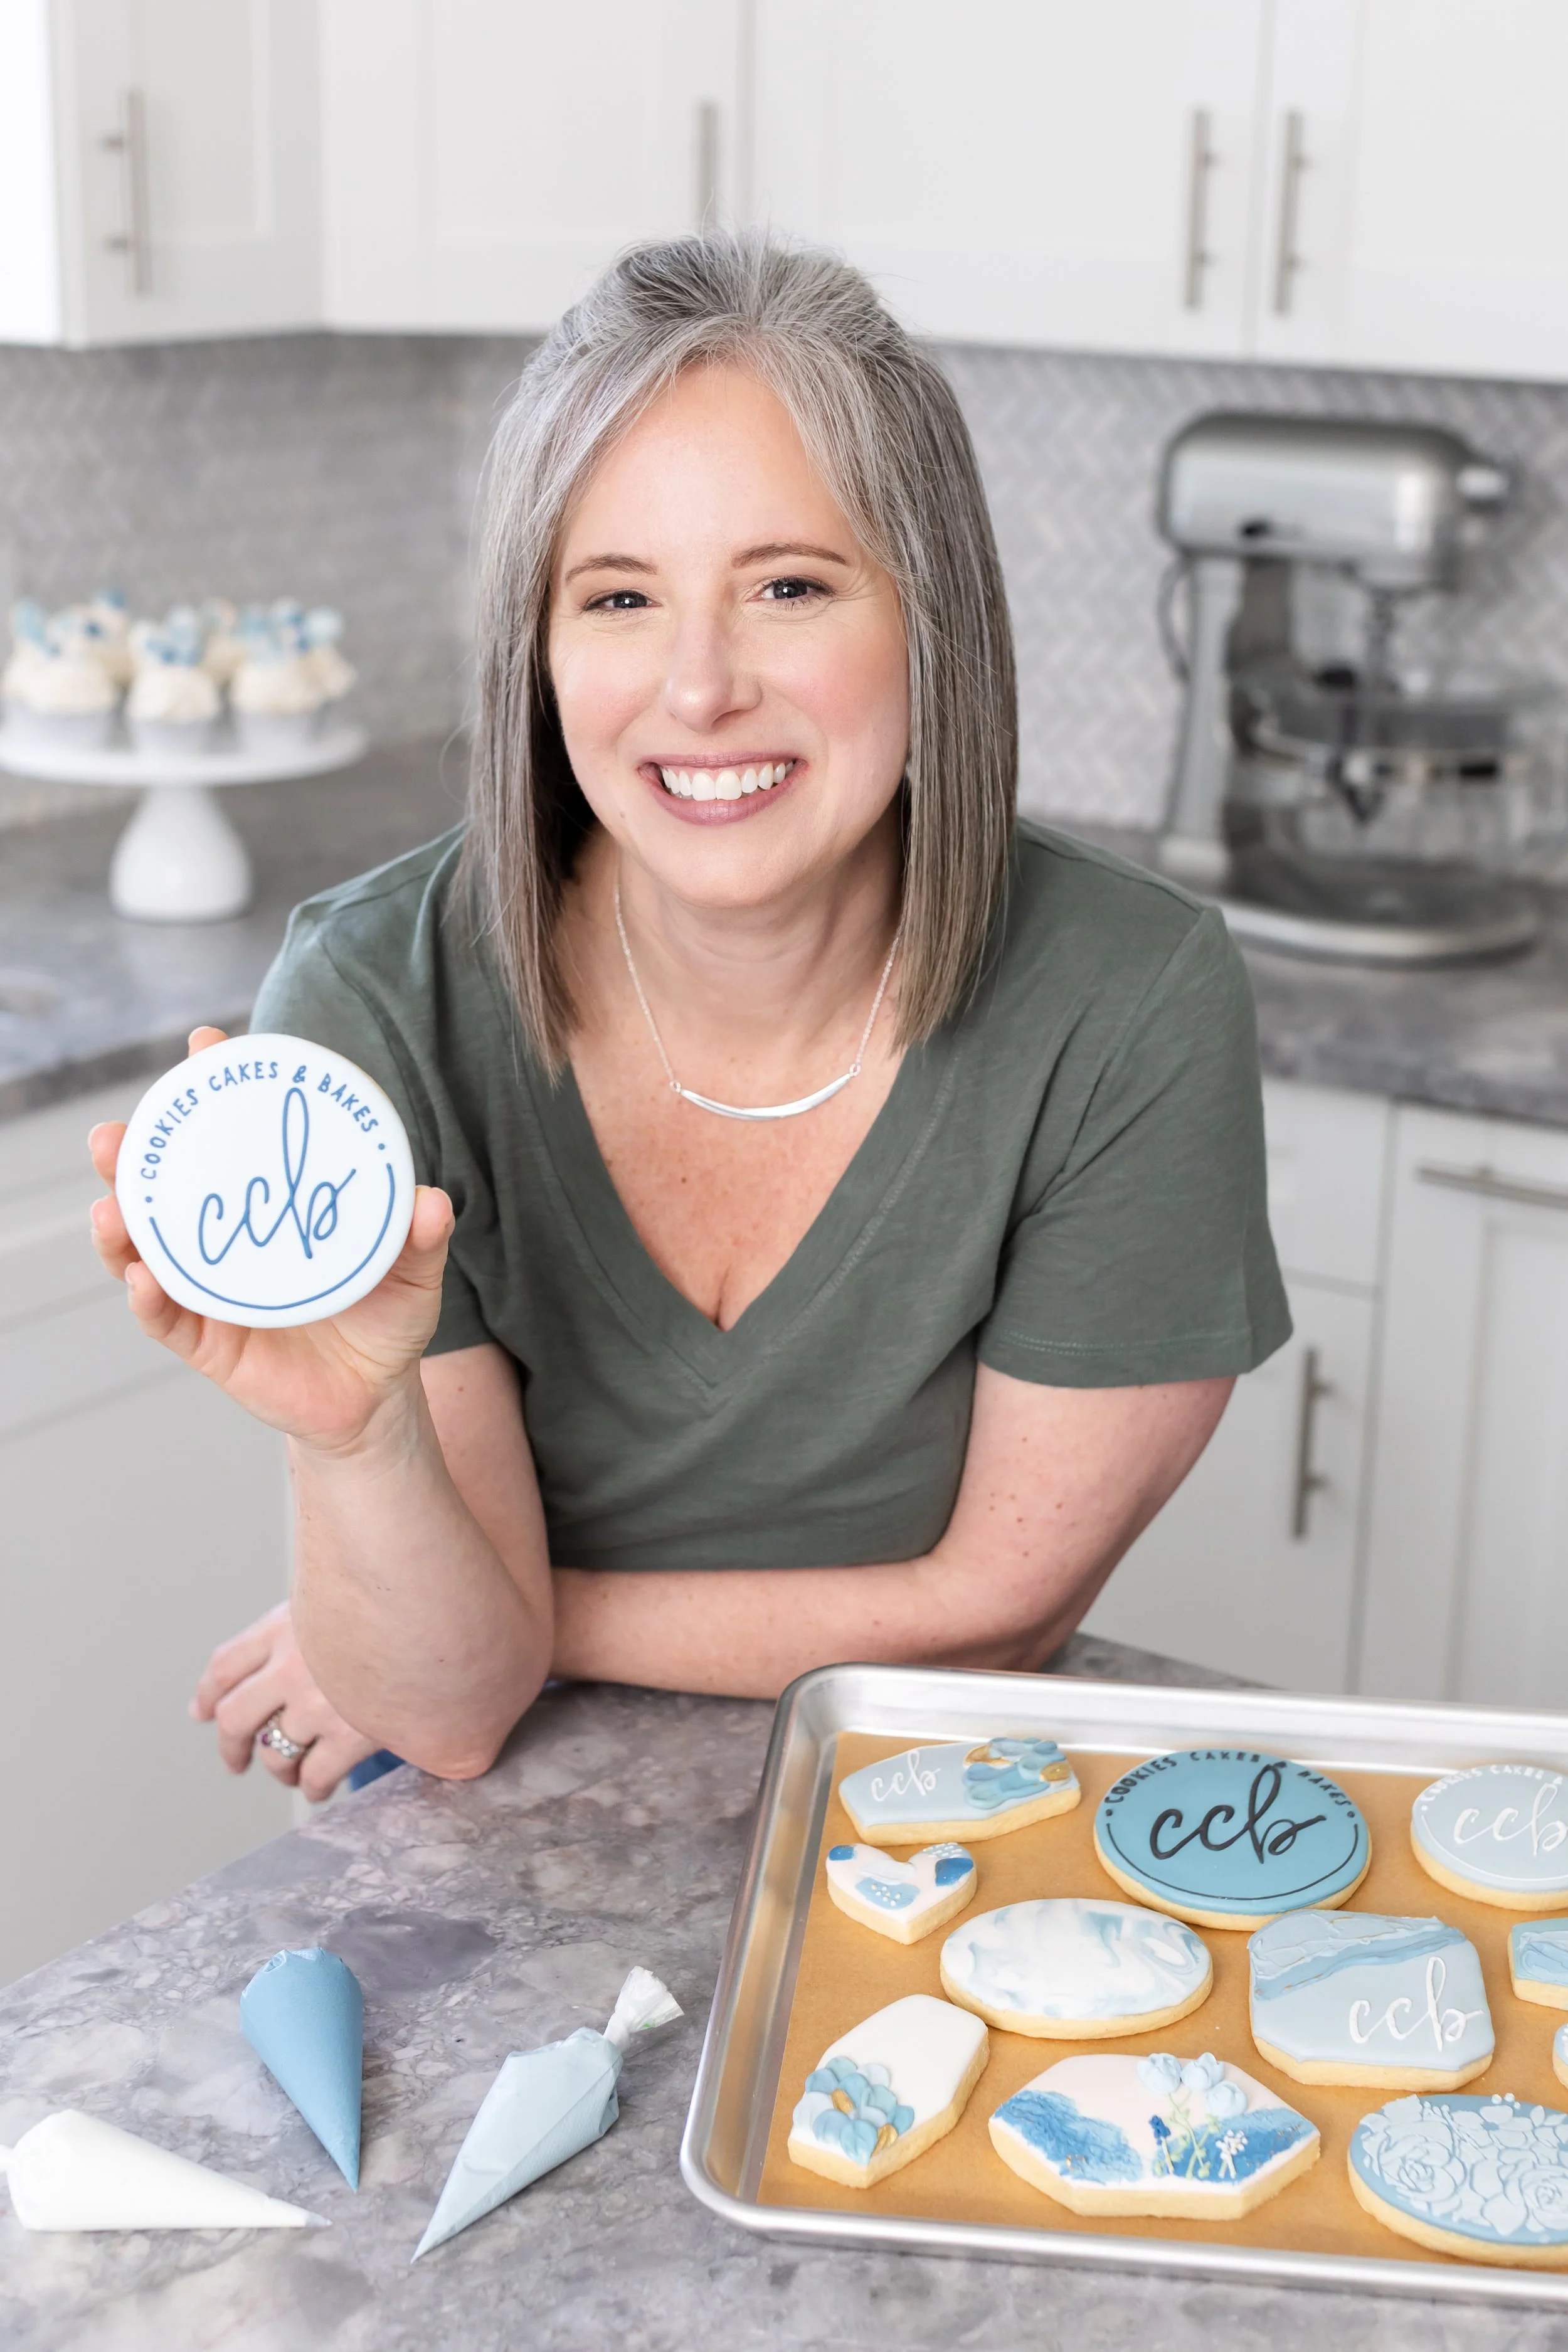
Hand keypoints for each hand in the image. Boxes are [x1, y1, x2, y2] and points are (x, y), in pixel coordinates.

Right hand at [89, 1026, 453, 1455]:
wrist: (375, 1398)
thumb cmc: (387, 1318)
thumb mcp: (413, 1273)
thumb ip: (421, 1237)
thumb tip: (433, 1202)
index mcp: (270, 1203)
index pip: (234, 1137)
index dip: (215, 1091)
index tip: (204, 1045)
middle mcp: (227, 1239)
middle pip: (165, 1188)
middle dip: (131, 1158)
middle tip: (115, 1135)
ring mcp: (210, 1290)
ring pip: (147, 1251)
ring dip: (122, 1226)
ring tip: (111, 1207)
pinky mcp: (207, 1345)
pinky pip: (167, 1320)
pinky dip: (149, 1299)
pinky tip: (141, 1278)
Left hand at [192, 1599, 381, 1802]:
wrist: (441, 1607)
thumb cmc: (398, 1595)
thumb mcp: (338, 1591)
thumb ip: (305, 1618)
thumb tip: (273, 1648)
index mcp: (286, 1624)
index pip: (226, 1664)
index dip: (207, 1693)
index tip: (202, 1712)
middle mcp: (292, 1664)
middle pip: (234, 1717)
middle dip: (231, 1746)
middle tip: (237, 1761)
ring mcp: (319, 1701)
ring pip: (275, 1753)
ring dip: (280, 1769)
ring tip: (293, 1775)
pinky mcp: (354, 1731)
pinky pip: (317, 1774)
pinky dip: (313, 1786)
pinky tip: (321, 1787)